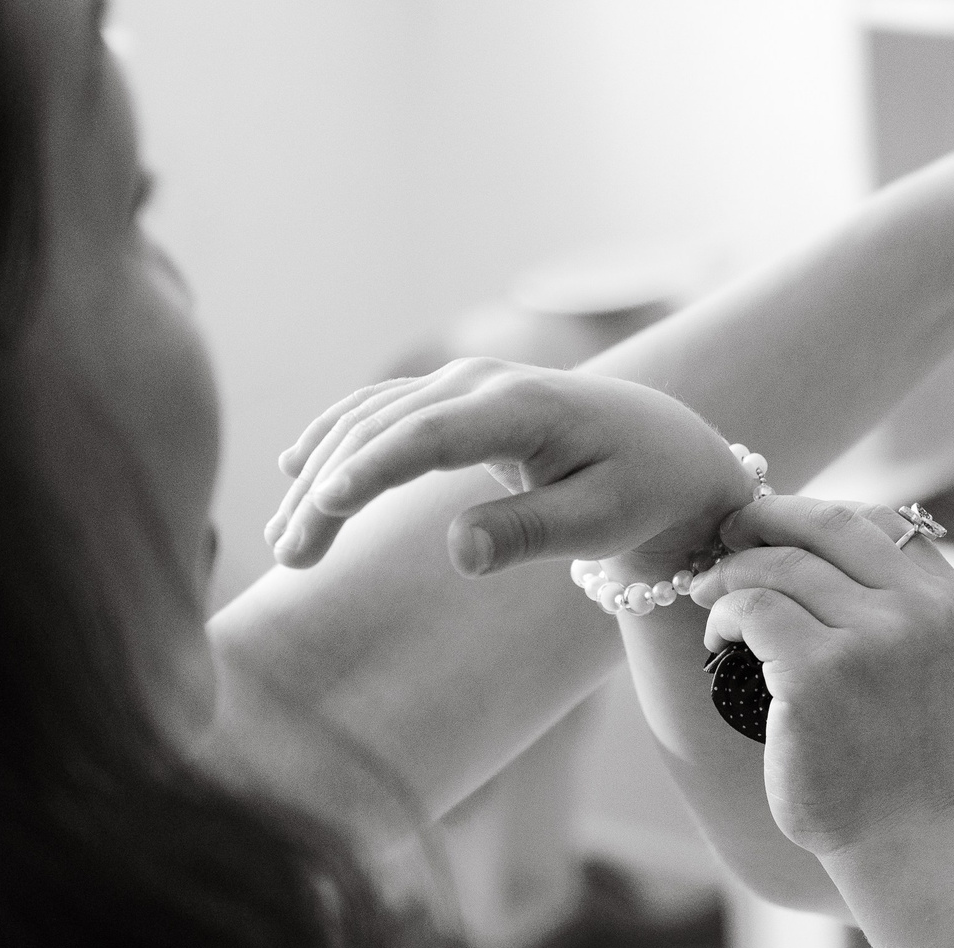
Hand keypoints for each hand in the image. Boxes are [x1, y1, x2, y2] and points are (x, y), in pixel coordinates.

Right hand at [263, 360, 750, 575]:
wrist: (667, 448)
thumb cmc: (640, 490)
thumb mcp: (602, 522)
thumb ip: (532, 534)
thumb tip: (459, 553)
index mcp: (522, 408)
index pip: (430, 435)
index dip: (374, 467)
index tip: (324, 505)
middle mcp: (482, 383)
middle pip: (383, 431)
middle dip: (328, 493)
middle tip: (290, 558)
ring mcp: (464, 383)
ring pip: (370, 421)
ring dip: (320, 475)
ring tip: (286, 543)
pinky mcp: (456, 398)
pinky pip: (381, 413)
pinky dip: (337, 442)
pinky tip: (294, 472)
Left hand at [691, 497, 953, 856]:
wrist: (897, 833)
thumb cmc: (888, 748)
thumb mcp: (913, 656)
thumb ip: (883, 597)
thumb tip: (792, 526)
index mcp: (948, 599)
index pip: (876, 520)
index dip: (812, 516)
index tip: (772, 530)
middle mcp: (919, 610)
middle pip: (825, 523)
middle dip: (762, 520)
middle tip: (725, 539)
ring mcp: (872, 640)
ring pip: (779, 564)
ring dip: (731, 575)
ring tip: (713, 602)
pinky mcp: (819, 673)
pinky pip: (750, 608)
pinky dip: (722, 614)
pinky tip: (718, 639)